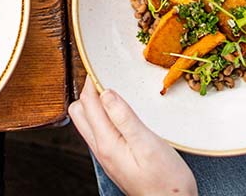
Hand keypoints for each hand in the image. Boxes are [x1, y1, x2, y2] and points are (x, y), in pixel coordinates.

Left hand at [68, 78, 196, 195]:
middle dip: (88, 92)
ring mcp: (107, 155)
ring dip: (95, 104)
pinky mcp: (115, 159)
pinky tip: (120, 112)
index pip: (88, 104)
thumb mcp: (147, 144)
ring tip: (112, 90)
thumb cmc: (165, 180)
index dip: (91, 82)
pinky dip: (103, 116)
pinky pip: (100, 132)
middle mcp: (101, 149)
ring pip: (88, 123)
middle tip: (105, 76)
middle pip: (79, 113)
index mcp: (106, 143)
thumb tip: (105, 93)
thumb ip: (124, 117)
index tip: (99, 65)